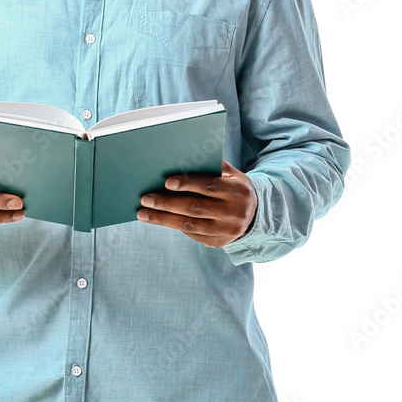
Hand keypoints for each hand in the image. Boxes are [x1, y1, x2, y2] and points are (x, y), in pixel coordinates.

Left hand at [136, 159, 256, 247]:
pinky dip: (175, 226)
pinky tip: (160, 219)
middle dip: (167, 204)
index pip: (209, 186)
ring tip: (144, 213)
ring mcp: (226, 231)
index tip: (166, 182)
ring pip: (190, 225)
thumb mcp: (233, 174)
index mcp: (237, 191)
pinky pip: (193, 234)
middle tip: (145, 199)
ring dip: (163, 219)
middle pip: (195, 208)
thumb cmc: (236, 187)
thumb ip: (214, 166)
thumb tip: (186, 159)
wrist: (257, 215)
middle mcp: (233, 213)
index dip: (188, 183)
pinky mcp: (219, 243)